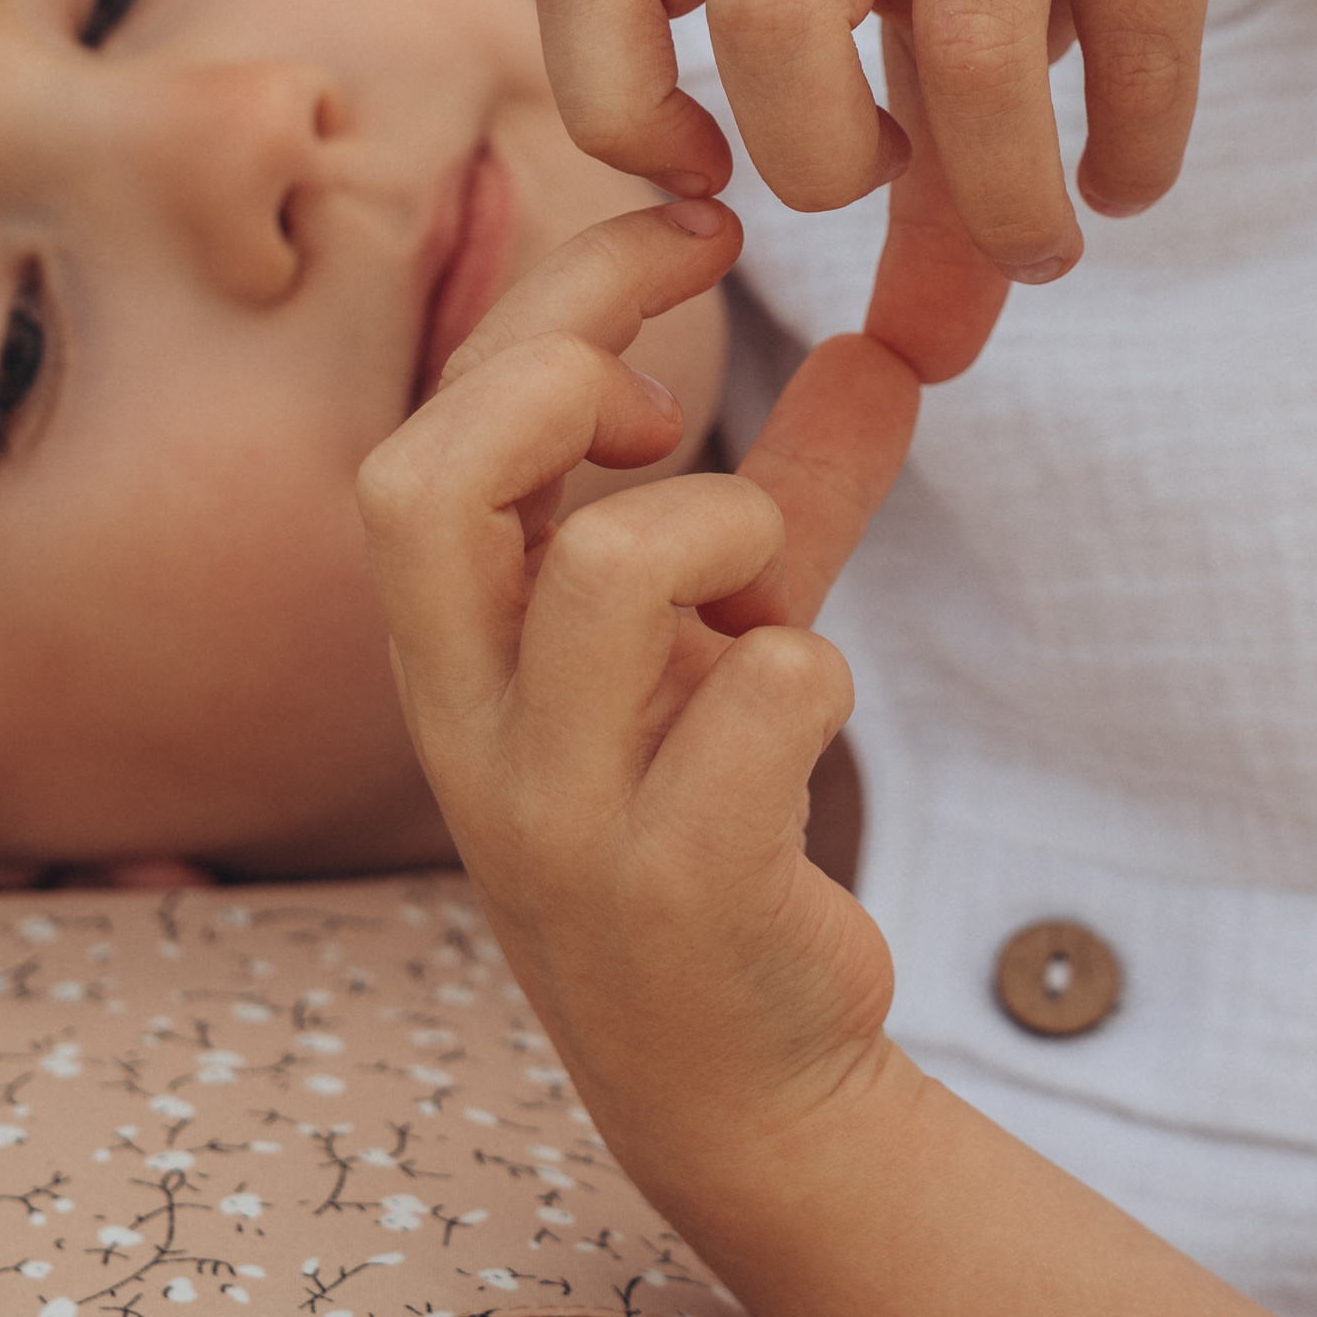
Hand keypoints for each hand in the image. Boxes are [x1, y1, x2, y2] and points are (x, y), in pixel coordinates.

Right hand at [358, 198, 920, 1183]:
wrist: (743, 1079)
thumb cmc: (711, 817)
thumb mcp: (738, 630)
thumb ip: (799, 489)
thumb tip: (892, 346)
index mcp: (457, 639)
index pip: (442, 419)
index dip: (565, 295)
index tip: (697, 236)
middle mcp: (470, 722)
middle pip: (424, 481)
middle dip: (559, 371)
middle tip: (664, 395)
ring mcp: (558, 815)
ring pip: (606, 571)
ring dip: (719, 520)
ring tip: (755, 576)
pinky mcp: (671, 891)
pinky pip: (759, 701)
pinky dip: (812, 666)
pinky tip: (808, 701)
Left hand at [530, 0, 1316, 373]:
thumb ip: (915, 188)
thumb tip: (919, 370)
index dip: (612, 97)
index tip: (708, 174)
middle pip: (763, 4)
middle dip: (817, 155)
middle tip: (884, 188)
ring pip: (967, 38)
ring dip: (1007, 194)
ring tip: (1046, 244)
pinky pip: (1131, 26)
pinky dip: (1134, 144)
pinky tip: (1130, 176)